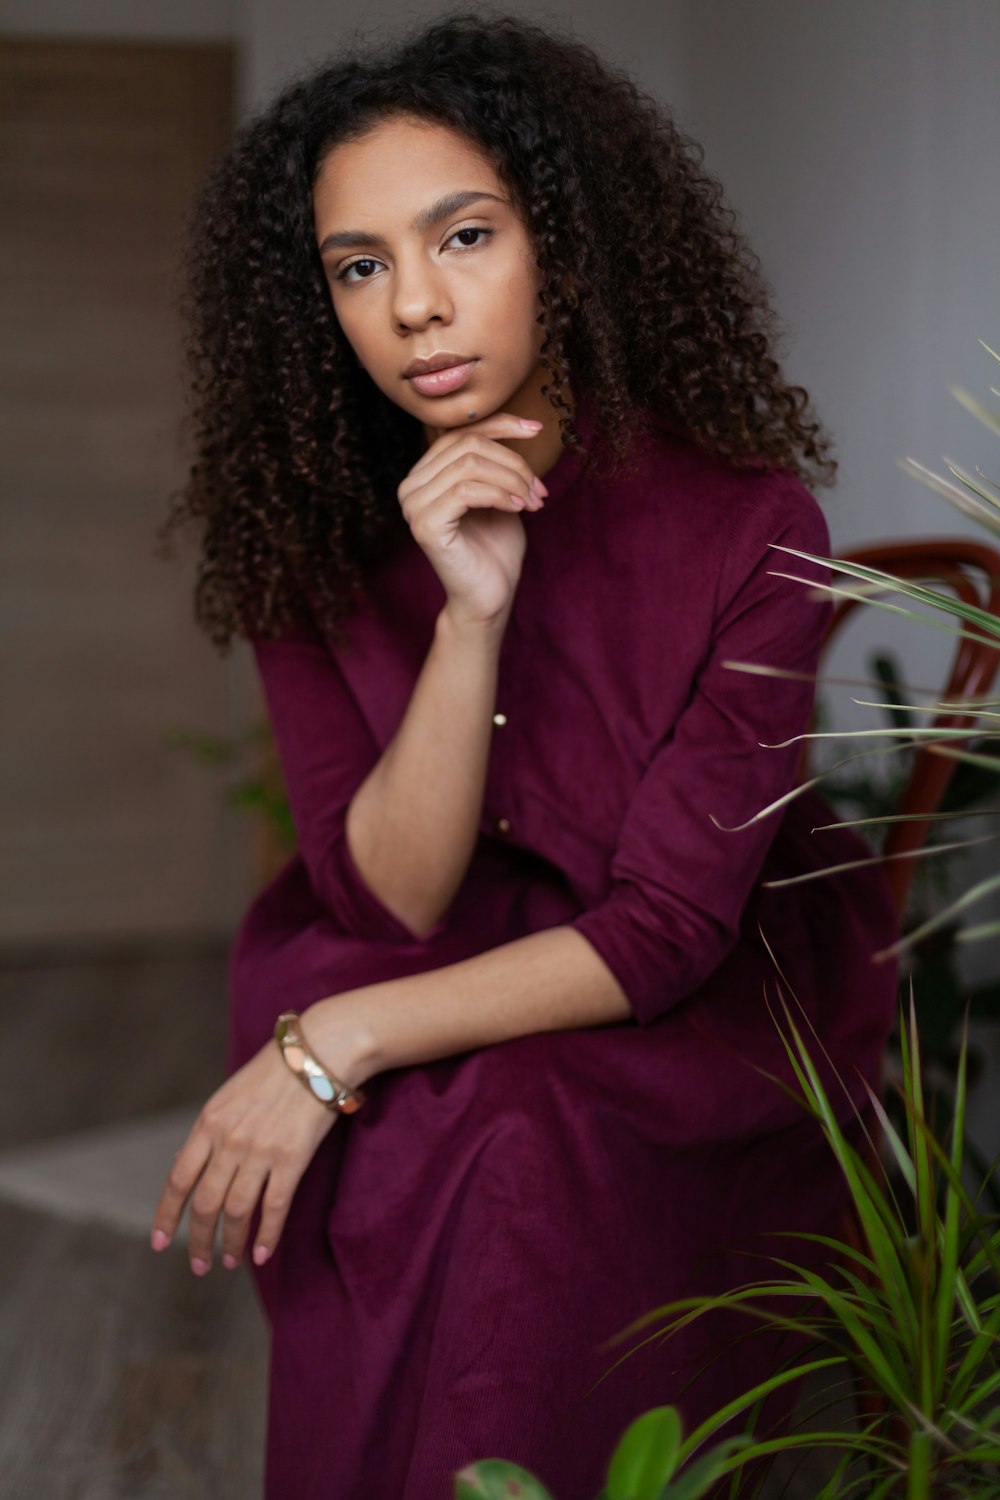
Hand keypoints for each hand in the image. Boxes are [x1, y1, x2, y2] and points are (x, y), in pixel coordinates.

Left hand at [149, 1031, 345, 1274]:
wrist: (316, 1053)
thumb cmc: (273, 1073)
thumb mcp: (228, 1097)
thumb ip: (207, 1132)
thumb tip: (182, 1165)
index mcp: (208, 1123)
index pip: (178, 1180)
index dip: (166, 1216)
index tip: (160, 1242)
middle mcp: (229, 1140)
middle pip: (205, 1204)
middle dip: (198, 1241)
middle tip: (199, 1265)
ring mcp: (260, 1150)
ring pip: (236, 1211)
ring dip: (231, 1244)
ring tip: (230, 1262)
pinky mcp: (292, 1158)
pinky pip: (273, 1207)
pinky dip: (266, 1235)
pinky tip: (263, 1253)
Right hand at [396, 411, 548, 625]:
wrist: (489, 596)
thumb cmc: (495, 547)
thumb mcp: (499, 492)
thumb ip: (495, 461)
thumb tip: (520, 425)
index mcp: (424, 474)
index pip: (461, 431)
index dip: (501, 425)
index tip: (537, 430)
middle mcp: (411, 485)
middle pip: (468, 444)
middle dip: (514, 462)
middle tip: (539, 490)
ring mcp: (413, 505)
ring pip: (469, 464)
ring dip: (512, 480)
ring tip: (533, 501)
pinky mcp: (425, 525)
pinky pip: (466, 490)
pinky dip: (500, 495)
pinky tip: (519, 509)